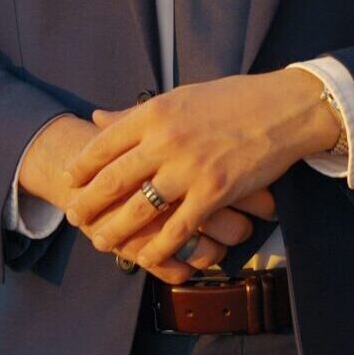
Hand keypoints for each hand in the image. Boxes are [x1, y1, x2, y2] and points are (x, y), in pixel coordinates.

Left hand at [59, 69, 337, 275]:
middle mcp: (166, 140)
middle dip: (87, 204)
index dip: (81, 168)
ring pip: (138, 210)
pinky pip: (176, 230)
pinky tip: (147, 257)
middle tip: (74, 218)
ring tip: (101, 242)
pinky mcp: (214, 193)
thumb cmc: (232, 99)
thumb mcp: (180, 97)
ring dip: (114, 232)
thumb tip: (97, 119)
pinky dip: (158, 248)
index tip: (69, 182)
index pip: (103, 144)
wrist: (283, 108)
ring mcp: (189, 168)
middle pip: (112, 181)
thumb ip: (137, 114)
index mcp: (155, 112)